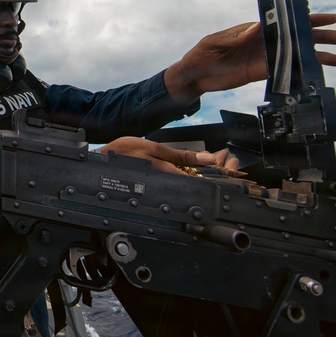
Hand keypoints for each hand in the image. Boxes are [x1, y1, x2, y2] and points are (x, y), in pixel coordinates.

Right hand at [96, 137, 239, 174]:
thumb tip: (207, 159)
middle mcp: (169, 185)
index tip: (234, 166)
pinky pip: (182, 181)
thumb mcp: (154, 149)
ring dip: (207, 171)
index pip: (205, 177)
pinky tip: (196, 167)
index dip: (223, 171)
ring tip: (217, 160)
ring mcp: (163, 187)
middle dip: (220, 171)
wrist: (101, 165)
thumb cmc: (123, 155)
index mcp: (171, 175)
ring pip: (193, 182)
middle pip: (203, 182)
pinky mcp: (158, 186)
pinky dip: (193, 173)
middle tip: (230, 161)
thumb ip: (181, 156)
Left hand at [163, 13, 335, 102]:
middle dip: (324, 37)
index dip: (308, 19)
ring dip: (318, 56)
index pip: (286, 21)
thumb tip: (258, 27)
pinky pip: (286, 71)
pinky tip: (318, 75)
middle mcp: (264, 40)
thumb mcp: (216, 43)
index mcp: (255, 28)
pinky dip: (302, 72)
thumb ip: (237, 37)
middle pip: (299, 37)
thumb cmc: (201, 54)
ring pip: (297, 55)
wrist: (193, 75)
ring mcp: (265, 57)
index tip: (330, 18)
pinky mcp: (261, 72)